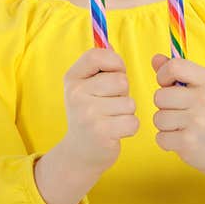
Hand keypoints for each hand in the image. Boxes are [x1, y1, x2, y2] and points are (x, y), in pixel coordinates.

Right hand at [61, 47, 139, 174]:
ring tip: (111, 118)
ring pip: (129, 103)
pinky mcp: (101, 133)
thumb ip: (99, 68)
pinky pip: (133, 122)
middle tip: (110, 105)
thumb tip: (113, 50)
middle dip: (123, 93)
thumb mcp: (85, 87)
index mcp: (72, 78)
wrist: (78, 153)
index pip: (98, 56)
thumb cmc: (90, 113)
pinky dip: (129, 127)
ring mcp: (87, 114)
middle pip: (120, 81)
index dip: (115, 63)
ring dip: (126, 112)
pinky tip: (115, 131)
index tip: (114, 75)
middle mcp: (76, 94)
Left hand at [150, 53, 204, 179]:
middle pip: (160, 96)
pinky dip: (167, 141)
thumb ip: (177, 71)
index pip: (174, 66)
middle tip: (178, 112)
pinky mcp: (190, 142)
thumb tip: (155, 58)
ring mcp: (199, 121)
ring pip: (158, 118)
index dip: (163, 76)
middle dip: (163, 106)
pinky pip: (160, 137)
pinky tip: (181, 139)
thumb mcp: (200, 88)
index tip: (168, 85)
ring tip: (181, 126)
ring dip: (165, 125)